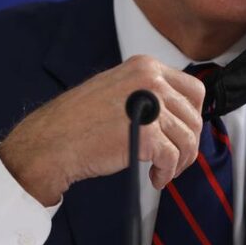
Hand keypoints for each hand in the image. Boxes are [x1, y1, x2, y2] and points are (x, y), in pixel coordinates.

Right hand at [0, 55, 204, 205]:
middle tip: (174, 158)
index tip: (184, 132)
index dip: (192, 116)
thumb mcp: (117, 89)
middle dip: (188, 143)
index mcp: (145, 66)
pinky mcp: (147, 134)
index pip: (193, 89)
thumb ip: (147, 93)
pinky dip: (167, 172)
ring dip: (179, 161)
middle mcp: (151, 80)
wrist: (52, 142)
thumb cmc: (78, 121)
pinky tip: (155, 178)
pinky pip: (172, 158)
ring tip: (163, 171)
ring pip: (187, 139)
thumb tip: (177, 112)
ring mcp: (151, 106)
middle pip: (193, 116)